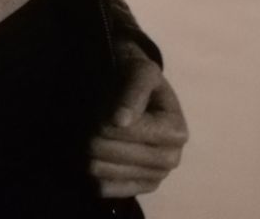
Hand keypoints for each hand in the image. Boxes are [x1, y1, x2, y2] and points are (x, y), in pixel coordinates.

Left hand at [88, 42, 188, 198]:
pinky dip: (89, 168)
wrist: (135, 89)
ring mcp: (155, 177)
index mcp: (176, 132)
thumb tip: (120, 120)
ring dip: (84, 147)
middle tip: (90, 116)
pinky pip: (101, 187)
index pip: (121, 130)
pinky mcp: (137, 188)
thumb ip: (133, 91)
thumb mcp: (139, 71)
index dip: (101, 116)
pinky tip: (95, 152)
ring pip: (98, 169)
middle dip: (90, 130)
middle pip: (106, 150)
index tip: (100, 104)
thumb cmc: (137, 77)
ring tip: (90, 130)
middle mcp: (170, 160)